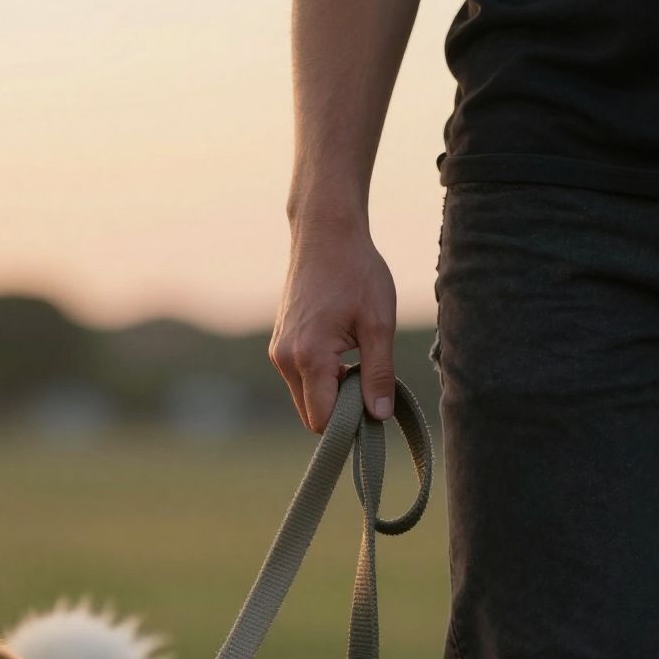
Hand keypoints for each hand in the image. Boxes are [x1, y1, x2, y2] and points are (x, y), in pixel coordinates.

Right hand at [270, 218, 396, 432]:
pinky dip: (322, 378)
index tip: (374, 406)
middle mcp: (285, 359)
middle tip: (369, 382)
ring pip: (305, 397)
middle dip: (340, 412)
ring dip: (332, 393)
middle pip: (311, 415)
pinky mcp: (280, 344)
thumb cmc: (356, 272)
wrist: (325, 234)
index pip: (322, 421)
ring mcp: (278, 352)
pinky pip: (300, 378)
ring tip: (357, 359)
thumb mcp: (379, 324)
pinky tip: (343, 350)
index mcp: (309, 357)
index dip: (349, 424)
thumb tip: (379, 416)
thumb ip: (378, 374)